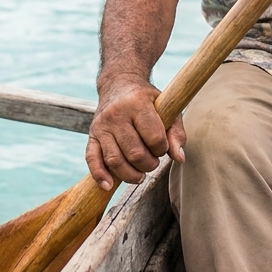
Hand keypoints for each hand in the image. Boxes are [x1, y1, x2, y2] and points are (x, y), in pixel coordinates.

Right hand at [86, 75, 185, 190]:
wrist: (118, 85)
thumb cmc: (148, 101)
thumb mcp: (167, 109)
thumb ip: (176, 133)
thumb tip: (179, 158)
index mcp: (137, 104)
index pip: (154, 138)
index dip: (162, 149)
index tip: (163, 146)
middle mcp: (116, 114)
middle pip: (134, 153)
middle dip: (149, 164)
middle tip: (153, 161)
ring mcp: (101, 126)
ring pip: (115, 160)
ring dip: (131, 174)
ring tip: (140, 174)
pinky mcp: (91, 135)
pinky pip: (92, 159)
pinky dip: (99, 175)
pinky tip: (108, 185)